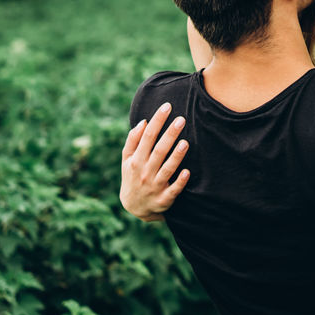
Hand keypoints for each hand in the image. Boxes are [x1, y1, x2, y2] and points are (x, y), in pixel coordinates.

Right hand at [120, 102, 189, 221]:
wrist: (134, 208)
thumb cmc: (133, 177)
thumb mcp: (127, 160)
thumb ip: (133, 141)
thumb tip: (142, 122)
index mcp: (136, 160)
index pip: (147, 137)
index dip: (157, 121)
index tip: (167, 107)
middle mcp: (145, 172)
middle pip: (159, 150)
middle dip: (170, 134)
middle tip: (182, 119)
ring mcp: (155, 186)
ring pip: (167, 169)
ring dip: (176, 156)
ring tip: (185, 142)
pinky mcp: (164, 199)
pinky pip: (173, 189)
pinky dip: (180, 182)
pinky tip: (187, 172)